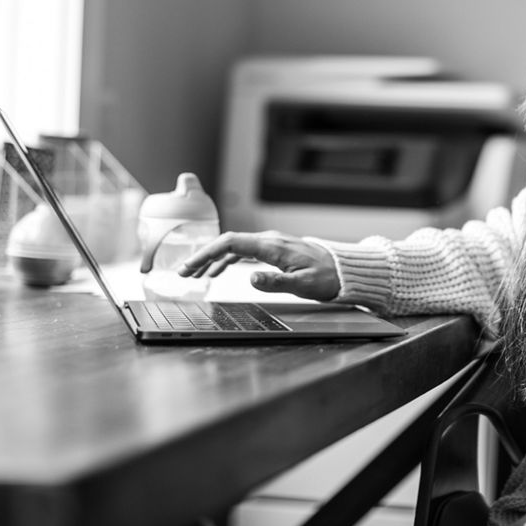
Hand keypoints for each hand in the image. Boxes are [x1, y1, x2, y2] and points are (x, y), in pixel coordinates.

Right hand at [173, 231, 340, 301]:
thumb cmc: (326, 277)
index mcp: (272, 247)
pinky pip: (243, 251)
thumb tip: (250, 277)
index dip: (206, 253)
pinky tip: (217, 271)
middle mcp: (269, 241)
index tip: (190, 265)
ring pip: (233, 247)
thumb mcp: (302, 285)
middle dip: (202, 257)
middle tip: (183, 272)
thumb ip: (275, 282)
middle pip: (227, 243)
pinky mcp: (273, 250)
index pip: (231, 242)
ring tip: (194, 274)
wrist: (343, 270)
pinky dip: (226, 260)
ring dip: (212, 259)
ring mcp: (270, 244)